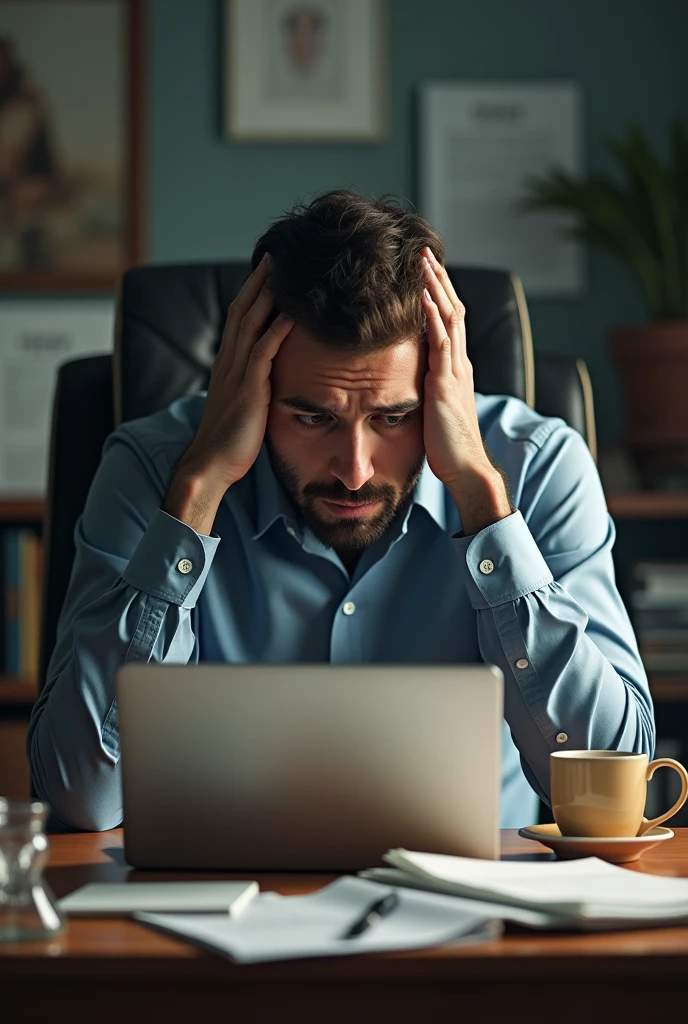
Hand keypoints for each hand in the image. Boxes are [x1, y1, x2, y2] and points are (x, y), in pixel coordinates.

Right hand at [164, 254, 293, 530]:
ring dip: (267, 296)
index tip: (268, 272)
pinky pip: (263, 352)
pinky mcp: (248, 389)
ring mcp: (236, 374)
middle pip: (242, 310)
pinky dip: (276, 330)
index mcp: (226, 365)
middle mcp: (228, 363)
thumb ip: (252, 385)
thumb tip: (268, 377)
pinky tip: (291, 314)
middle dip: (259, 282)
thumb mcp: (241, 404)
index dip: (252, 293)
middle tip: (276, 255)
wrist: (210, 464)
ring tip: (284, 271)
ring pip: (250, 324)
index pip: (238, 319)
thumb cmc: (229, 441)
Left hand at [421, 247, 511, 532]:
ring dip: (436, 288)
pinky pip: (442, 345)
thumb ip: (429, 385)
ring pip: (449, 319)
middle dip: (438, 280)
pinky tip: (425, 299)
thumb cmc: (448, 444)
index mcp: (456, 368)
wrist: (466, 467)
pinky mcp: (445, 384)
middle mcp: (459, 363)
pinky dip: (434, 319)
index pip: (449, 320)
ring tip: (424, 262)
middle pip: (453, 309)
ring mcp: (454, 371)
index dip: (439, 293)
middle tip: (424, 252)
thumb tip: (414, 375)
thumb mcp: (436, 406)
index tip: (425, 270)